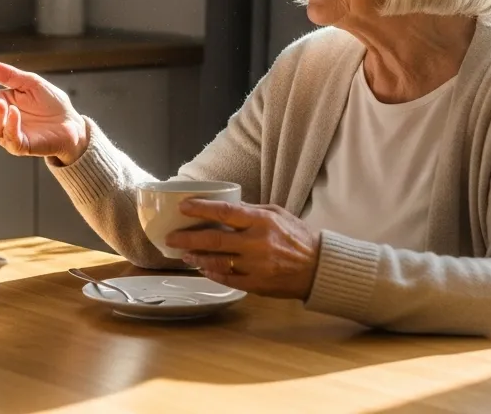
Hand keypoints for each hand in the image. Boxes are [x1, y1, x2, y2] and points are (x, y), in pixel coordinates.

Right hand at [0, 60, 89, 165]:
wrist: (71, 122)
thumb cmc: (50, 103)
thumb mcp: (30, 82)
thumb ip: (9, 76)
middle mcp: (0, 120)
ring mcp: (10, 134)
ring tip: (0, 102)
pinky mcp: (23, 145)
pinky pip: (11, 138)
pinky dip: (10, 125)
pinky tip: (12, 113)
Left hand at [165, 200, 321, 300]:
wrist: (319, 267)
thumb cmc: (297, 237)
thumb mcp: (277, 214)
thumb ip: (251, 211)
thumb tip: (224, 207)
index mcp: (262, 221)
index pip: (225, 212)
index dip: (201, 209)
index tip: (183, 207)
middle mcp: (257, 243)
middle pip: (214, 239)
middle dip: (188, 239)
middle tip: (171, 238)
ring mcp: (256, 265)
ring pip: (217, 261)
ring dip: (197, 258)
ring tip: (184, 255)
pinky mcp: (257, 284)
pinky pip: (228, 278)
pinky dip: (212, 273)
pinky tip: (203, 269)